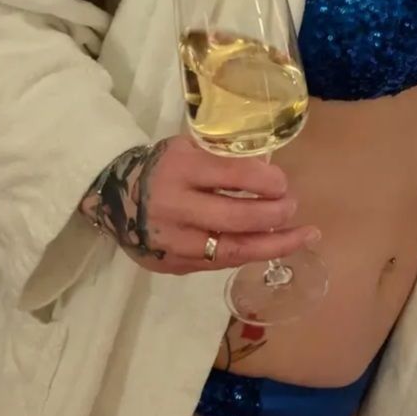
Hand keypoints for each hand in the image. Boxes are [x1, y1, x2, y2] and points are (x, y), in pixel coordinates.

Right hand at [78, 135, 319, 274]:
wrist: (113, 197)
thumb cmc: (161, 167)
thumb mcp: (187, 149)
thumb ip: (224, 160)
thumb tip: (270, 173)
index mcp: (179, 170)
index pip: (231, 176)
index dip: (265, 182)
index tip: (283, 183)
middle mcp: (174, 208)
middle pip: (235, 219)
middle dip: (273, 215)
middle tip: (293, 207)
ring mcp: (172, 243)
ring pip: (231, 251)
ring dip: (273, 245)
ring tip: (303, 237)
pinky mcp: (172, 266)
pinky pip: (218, 263)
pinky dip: (247, 253)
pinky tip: (270, 246)